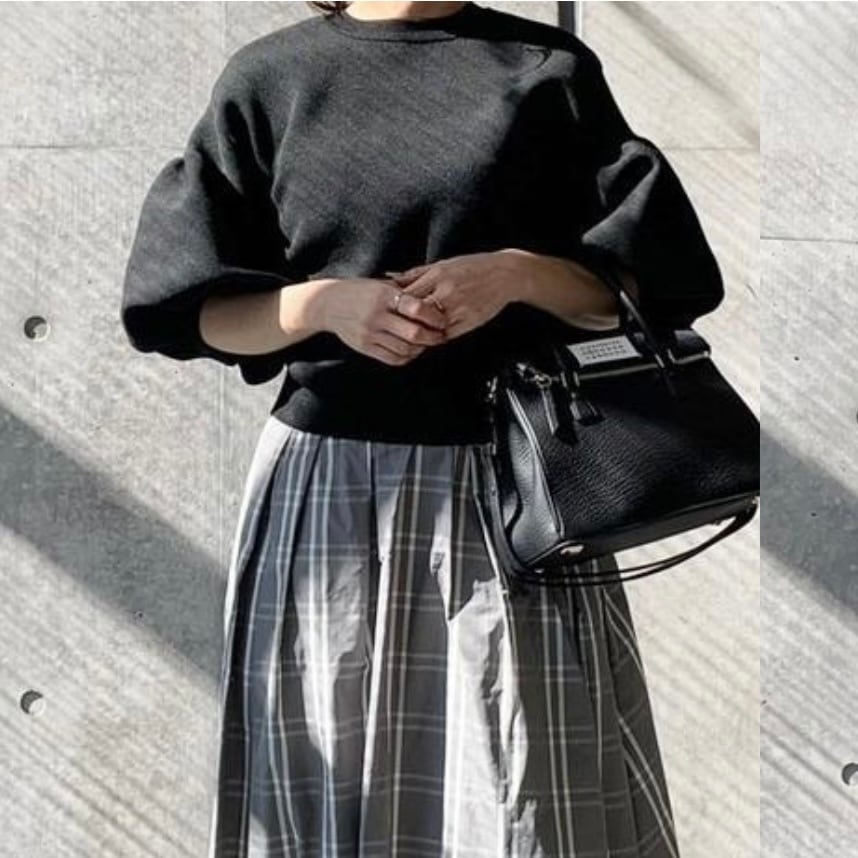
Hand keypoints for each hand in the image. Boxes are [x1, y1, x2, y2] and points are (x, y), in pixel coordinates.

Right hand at [311, 276, 447, 365]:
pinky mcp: (364, 347)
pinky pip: (392, 358)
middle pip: (413, 333)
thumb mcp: (380, 285)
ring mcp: (369, 333)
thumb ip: (404, 292)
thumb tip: (435, 298)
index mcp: (383, 295)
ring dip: (421, 349)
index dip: (434, 317)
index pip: (416, 308)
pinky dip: (407, 357)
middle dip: (432, 337)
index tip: (443, 320)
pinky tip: (412, 351)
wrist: (328, 304)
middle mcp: (376, 315)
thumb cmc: (359, 291)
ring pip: (405, 349)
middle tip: (441, 336)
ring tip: (427, 343)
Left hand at [389, 250, 529, 339]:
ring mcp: (459, 308)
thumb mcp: (443, 264)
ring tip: (407, 335)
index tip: (387, 309)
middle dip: (403, 321)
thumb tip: (391, 278)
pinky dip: (434, 337)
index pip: (407, 294)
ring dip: (418, 333)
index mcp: (438, 275)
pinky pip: (445, 335)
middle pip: (416, 313)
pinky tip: (427, 337)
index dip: (394, 304)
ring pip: (429, 328)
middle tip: (393, 327)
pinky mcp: (469, 322)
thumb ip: (416, 273)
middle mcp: (447, 292)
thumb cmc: (472, 267)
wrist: (505, 275)